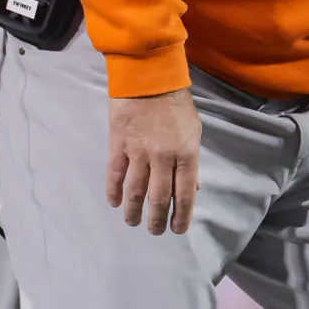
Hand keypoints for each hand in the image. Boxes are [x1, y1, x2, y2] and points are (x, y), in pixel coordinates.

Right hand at [107, 88, 201, 235]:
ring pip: (136, 191)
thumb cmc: (176, 103)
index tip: (177, 230)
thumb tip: (195, 187)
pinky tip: (114, 203)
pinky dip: (114, 192)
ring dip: (134, 211)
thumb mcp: (194, 130)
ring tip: (133, 222)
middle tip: (155, 231)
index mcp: (186, 153)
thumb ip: (193, 161)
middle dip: (158, 219)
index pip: (185, 193)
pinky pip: (115, 175)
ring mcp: (139, 152)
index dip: (182, 215)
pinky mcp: (119, 145)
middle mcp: (163, 157)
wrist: (148, 77)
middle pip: (160, 197)